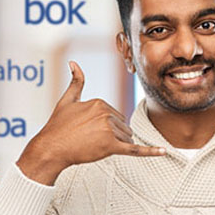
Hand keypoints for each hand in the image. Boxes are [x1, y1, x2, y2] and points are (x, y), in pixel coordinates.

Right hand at [16, 61, 165, 184]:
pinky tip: (163, 151)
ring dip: (115, 144)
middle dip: (112, 135)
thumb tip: (73, 63)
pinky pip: (135, 150)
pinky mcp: (111, 146)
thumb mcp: (67, 101)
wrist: (50, 149)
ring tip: (93, 145)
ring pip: (126, 138)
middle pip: (123, 127)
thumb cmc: (57, 126)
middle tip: (90, 139)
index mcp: (100, 102)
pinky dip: (150, 152)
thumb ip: (76, 82)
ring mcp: (109, 130)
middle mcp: (106, 114)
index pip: (116, 116)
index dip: (105, 126)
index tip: (87, 129)